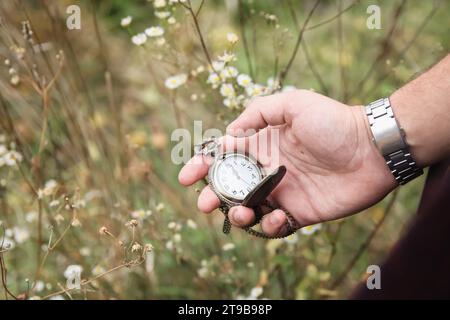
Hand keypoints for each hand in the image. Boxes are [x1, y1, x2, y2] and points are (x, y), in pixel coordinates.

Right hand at [179, 90, 396, 236]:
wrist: (371, 149)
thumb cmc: (333, 122)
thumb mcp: (293, 104)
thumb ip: (258, 112)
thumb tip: (229, 133)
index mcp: (262, 145)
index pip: (224, 157)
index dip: (203, 165)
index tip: (188, 175)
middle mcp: (267, 170)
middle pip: (230, 187)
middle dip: (212, 196)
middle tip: (204, 204)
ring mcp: (282, 192)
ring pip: (248, 210)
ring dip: (237, 215)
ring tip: (240, 213)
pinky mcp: (299, 212)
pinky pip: (275, 226)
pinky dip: (269, 227)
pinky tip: (276, 217)